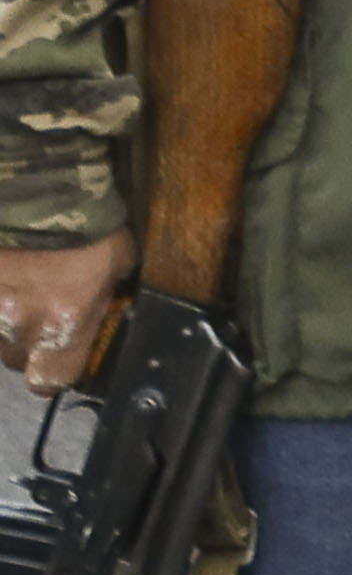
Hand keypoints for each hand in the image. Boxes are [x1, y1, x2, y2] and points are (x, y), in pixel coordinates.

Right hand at [0, 231, 135, 396]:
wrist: (44, 193)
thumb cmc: (90, 228)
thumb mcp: (117, 264)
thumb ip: (106, 296)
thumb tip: (106, 305)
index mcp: (65, 328)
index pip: (53, 381)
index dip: (56, 374)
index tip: (60, 362)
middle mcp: (21, 328)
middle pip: (18, 360)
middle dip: (28, 345)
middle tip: (40, 318)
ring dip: (6, 324)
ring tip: (19, 295)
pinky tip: (6, 281)